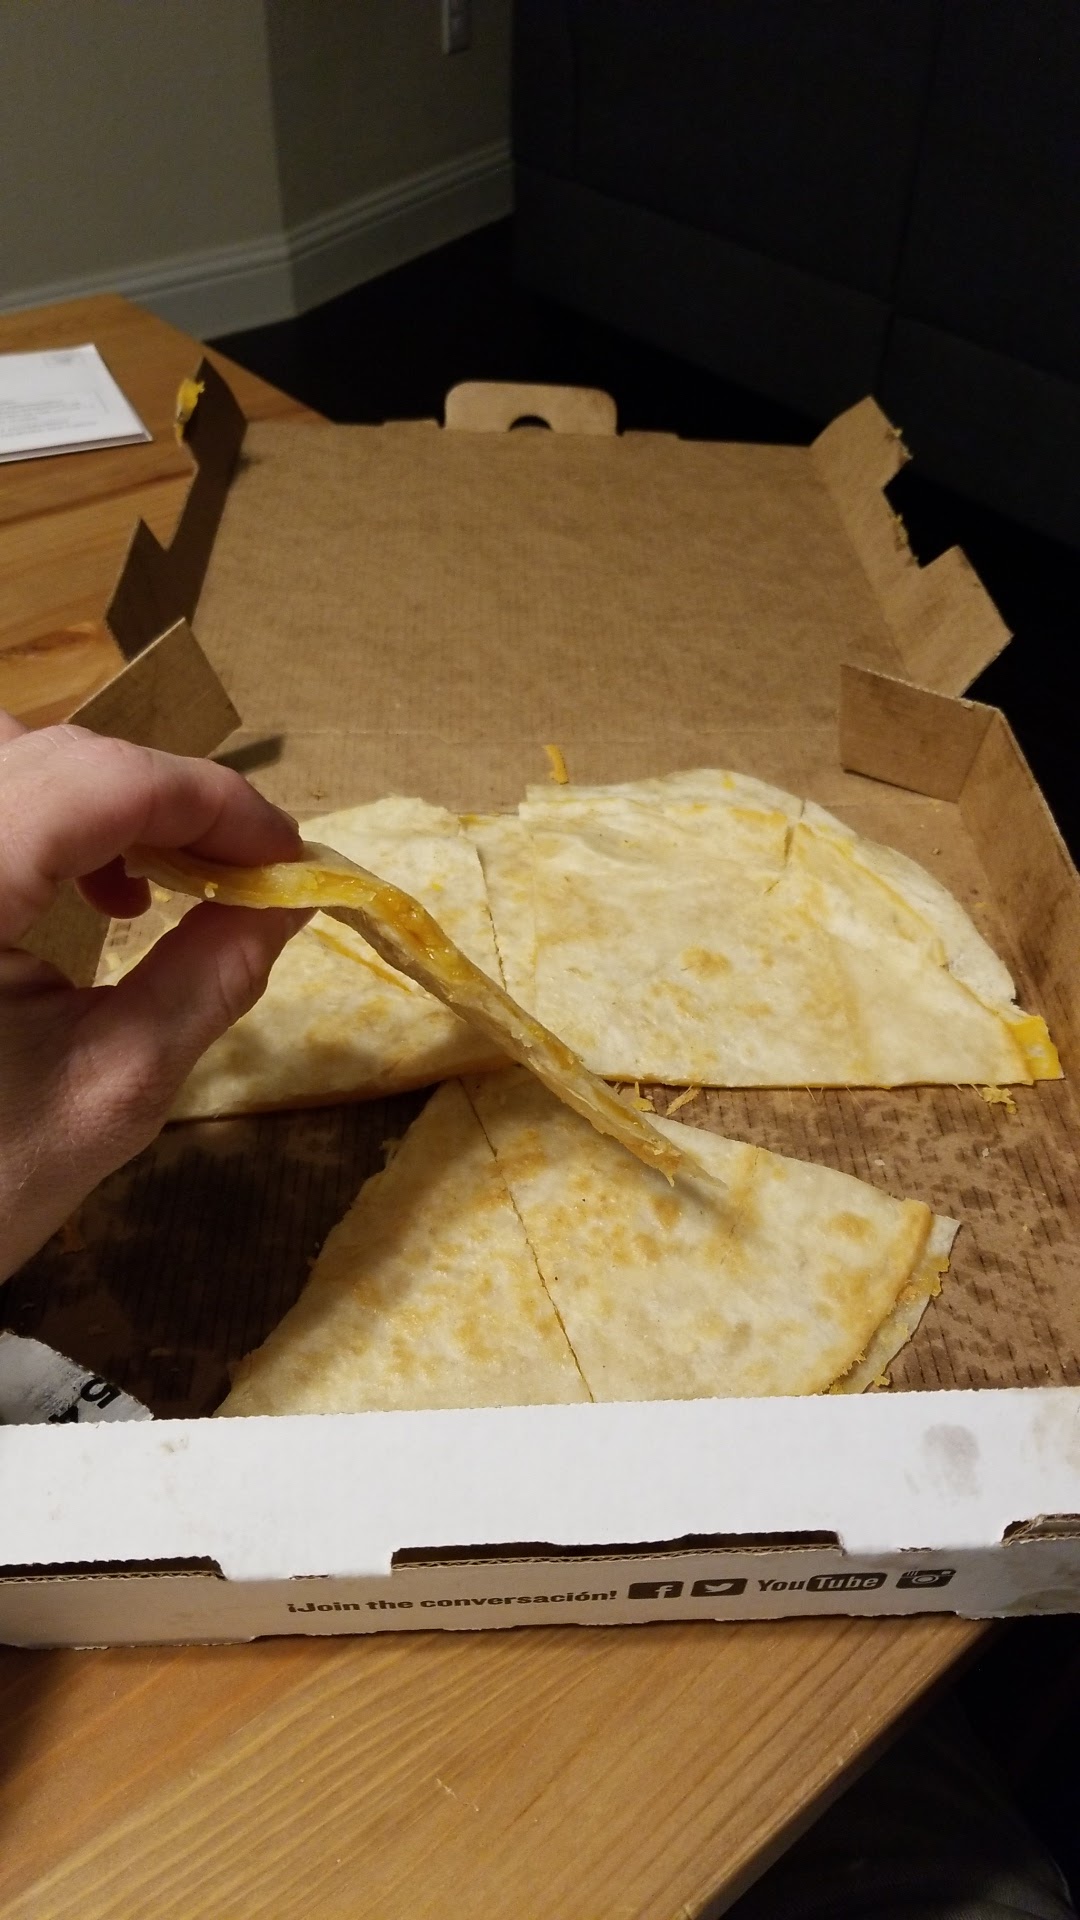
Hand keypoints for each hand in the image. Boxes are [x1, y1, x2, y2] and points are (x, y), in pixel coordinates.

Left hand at [0, 713, 305, 1281]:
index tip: (289, 858)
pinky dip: (50, 822)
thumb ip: (210, 976)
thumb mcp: (115, 1088)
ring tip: (163, 883)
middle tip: (245, 873)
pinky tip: (94, 897)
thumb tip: (292, 897)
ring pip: (12, 761)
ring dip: (102, 800)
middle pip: (56, 755)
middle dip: (166, 798)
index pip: (104, 781)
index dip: (213, 802)